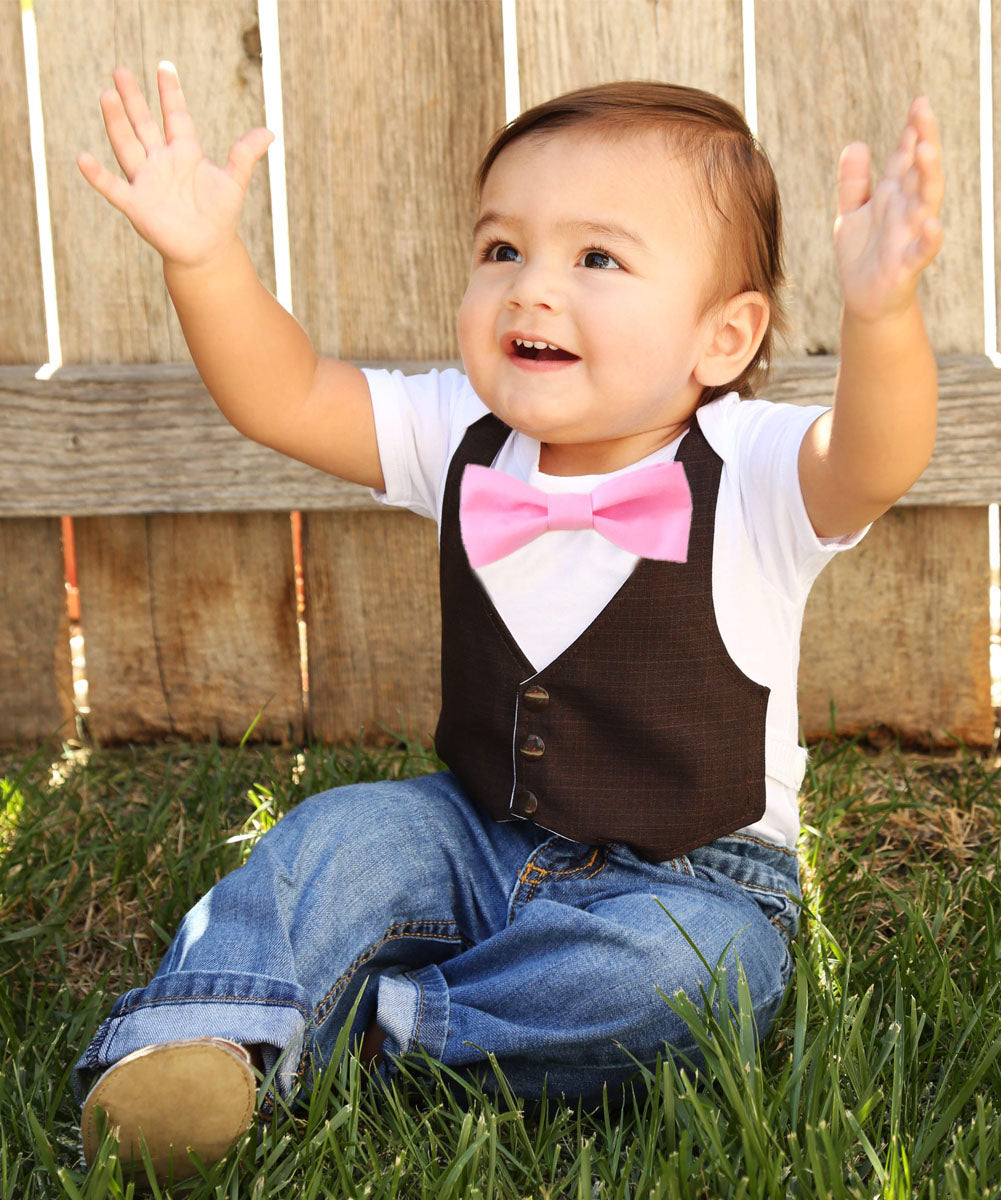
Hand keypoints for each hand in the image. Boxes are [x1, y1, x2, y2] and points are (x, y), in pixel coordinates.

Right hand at [77, 63, 272, 269]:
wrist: (208, 250)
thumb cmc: (220, 215)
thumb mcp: (234, 182)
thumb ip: (245, 155)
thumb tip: (269, 132)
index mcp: (185, 152)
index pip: (176, 116)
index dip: (171, 93)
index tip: (164, 67)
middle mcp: (161, 162)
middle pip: (144, 124)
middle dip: (134, 99)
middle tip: (121, 71)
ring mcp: (147, 181)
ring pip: (128, 146)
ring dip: (117, 123)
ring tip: (107, 96)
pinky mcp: (137, 205)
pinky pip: (114, 188)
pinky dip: (98, 176)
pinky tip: (82, 158)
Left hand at [834, 97, 943, 322]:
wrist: (864, 300)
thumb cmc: (861, 255)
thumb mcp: (851, 213)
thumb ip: (853, 182)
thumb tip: (856, 144)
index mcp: (892, 195)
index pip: (905, 157)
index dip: (913, 131)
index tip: (918, 102)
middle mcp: (906, 211)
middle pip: (920, 171)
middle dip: (924, 142)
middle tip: (923, 112)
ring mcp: (909, 236)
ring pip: (926, 202)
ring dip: (928, 177)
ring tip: (925, 150)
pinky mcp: (907, 266)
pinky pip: (923, 251)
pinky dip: (929, 239)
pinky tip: (932, 224)